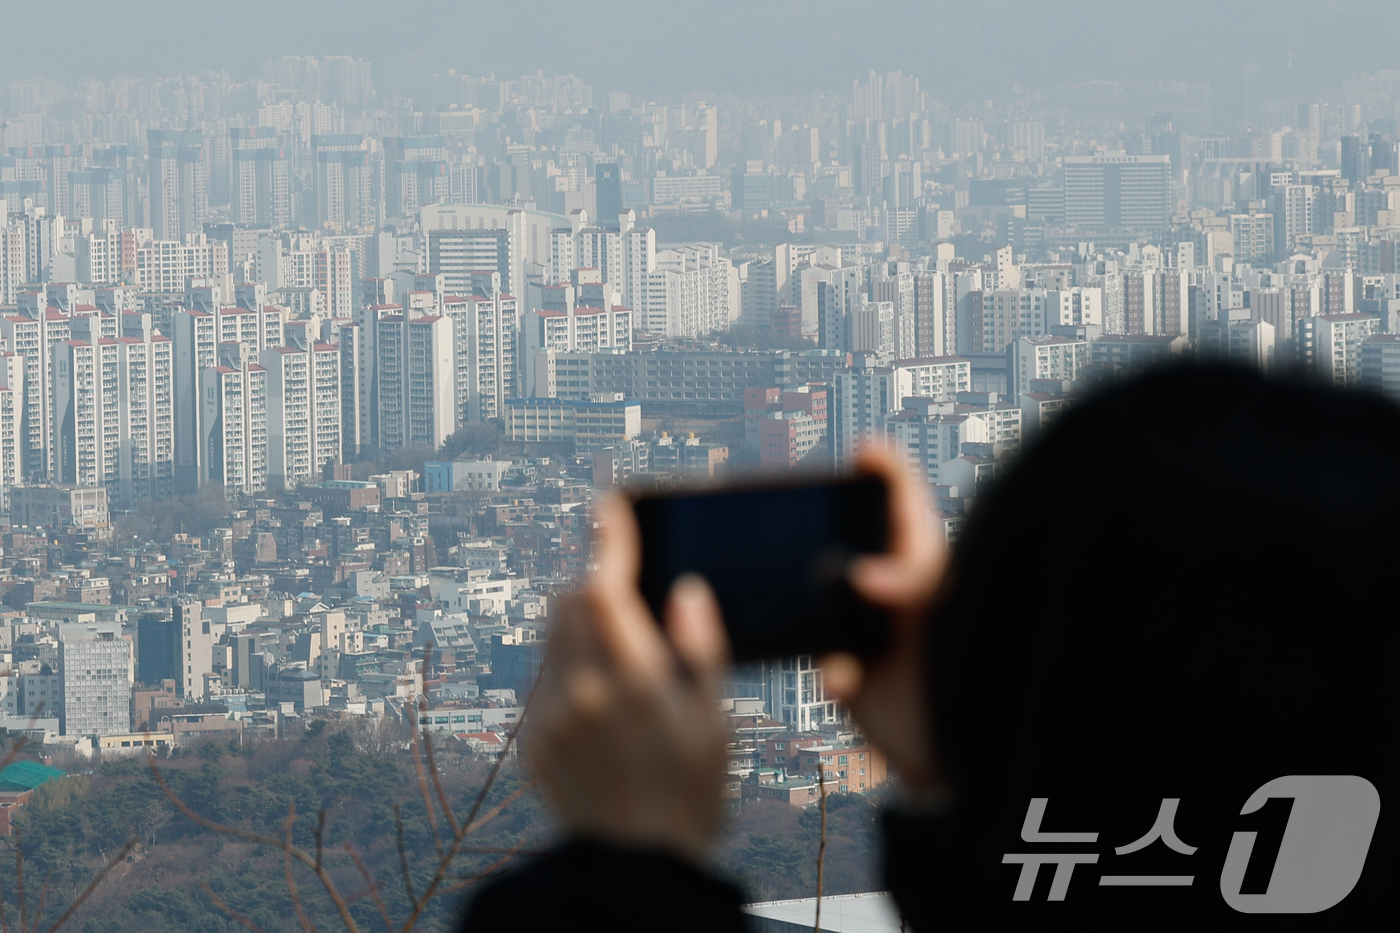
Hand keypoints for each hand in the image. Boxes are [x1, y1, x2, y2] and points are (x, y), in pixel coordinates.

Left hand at [528, 494, 731, 863]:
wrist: (633, 868)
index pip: (606, 586)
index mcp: (634, 681)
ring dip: (578, 620)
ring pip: (551, 634)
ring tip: (618, 650)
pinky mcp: (532, 740)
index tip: (609, 506)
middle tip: (626, 593)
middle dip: (596, 583)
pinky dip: (568, 665)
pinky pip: (543, 677)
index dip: (609, 539)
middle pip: (570, 600)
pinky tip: (601, 699)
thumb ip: (700, 649)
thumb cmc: (689, 794)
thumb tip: (685, 591)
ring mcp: (550, 716)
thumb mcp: (714, 722)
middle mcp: (582, 691)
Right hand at [821, 447, 949, 790]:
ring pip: (829, 603)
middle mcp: (897, 598)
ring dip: (819, 609)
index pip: (907, 505)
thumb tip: (863, 576)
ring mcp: (873, 638)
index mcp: (927, 568)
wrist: (969, 769)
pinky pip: (828, 665)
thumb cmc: (982, 682)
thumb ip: (914, 582)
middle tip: (808, 522)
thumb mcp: (955, 616)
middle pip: (855, 545)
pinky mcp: (854, 681)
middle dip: (833, 536)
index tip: (864, 453)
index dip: (885, 471)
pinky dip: (833, 670)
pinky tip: (846, 678)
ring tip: (817, 607)